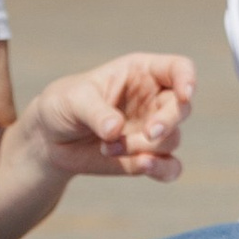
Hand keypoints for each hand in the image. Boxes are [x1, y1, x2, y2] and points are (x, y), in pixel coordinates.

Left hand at [21, 54, 194, 183]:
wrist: (50, 140)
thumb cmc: (62, 106)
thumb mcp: (73, 100)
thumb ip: (95, 111)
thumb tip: (116, 130)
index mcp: (141, 73)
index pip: (179, 68)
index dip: (188, 79)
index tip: (184, 95)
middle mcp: (153, 100)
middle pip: (182, 108)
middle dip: (167, 122)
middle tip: (149, 133)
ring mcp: (152, 130)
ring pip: (172, 140)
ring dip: (144, 147)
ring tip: (108, 147)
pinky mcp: (147, 157)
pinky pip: (171, 167)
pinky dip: (161, 170)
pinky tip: (141, 165)